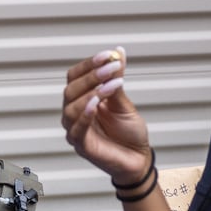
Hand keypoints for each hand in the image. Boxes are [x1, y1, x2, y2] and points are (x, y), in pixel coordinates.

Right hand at [60, 47, 151, 183]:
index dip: (89, 64)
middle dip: (91, 76)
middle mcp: (75, 113)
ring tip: (111, 85)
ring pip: (71, 108)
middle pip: (71, 90)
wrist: (139, 158)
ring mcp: (76, 129)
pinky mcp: (81, 146)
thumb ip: (116, 80)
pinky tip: (96, 104)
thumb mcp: (124, 102)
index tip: (108, 55)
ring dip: (91, 93)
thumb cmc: (129, 132)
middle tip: (111, 68)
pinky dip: (85, 115)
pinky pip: (77, 129)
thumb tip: (118, 52)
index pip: (75, 76)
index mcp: (82, 99)